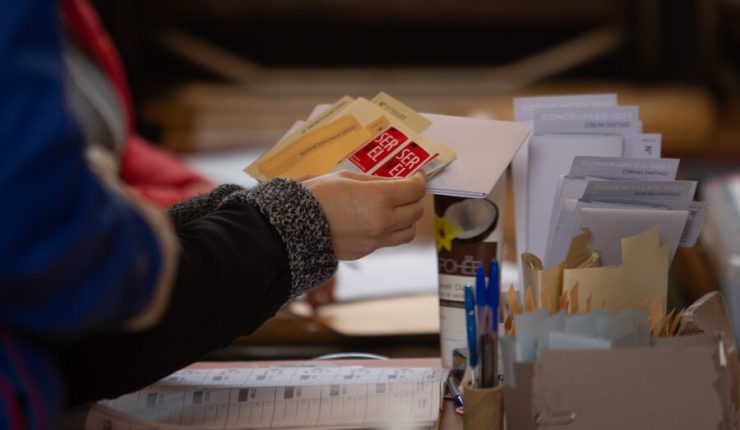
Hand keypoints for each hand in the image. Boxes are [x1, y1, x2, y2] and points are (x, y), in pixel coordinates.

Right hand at [302, 170, 426, 259]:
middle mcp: (383, 222)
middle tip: (406, 190)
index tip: (416, 175)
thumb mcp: (347, 177)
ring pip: (408, 232)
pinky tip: (375, 220)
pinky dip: (388, 230)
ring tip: (396, 208)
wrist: (293, 227)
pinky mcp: (366, 252)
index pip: (415, 190)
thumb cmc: (317, 195)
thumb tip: (394, 182)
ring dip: (407, 219)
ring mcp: (376, 240)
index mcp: (380, 198)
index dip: (419, 180)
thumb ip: (375, 181)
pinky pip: (388, 241)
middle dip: (414, 198)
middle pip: (416, 211)